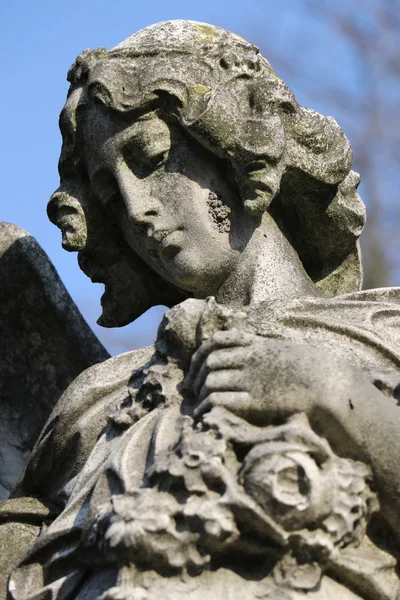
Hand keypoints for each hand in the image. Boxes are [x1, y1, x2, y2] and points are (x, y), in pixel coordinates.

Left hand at [184, 329, 332, 424]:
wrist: (326, 382)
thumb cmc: (311, 367)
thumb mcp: (284, 348)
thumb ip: (264, 347)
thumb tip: (252, 348)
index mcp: (256, 345)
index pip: (217, 341)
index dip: (201, 353)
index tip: (196, 365)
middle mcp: (249, 360)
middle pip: (209, 361)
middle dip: (196, 374)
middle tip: (191, 388)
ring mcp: (250, 379)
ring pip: (211, 380)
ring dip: (200, 392)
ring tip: (199, 402)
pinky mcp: (254, 400)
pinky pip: (219, 400)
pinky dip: (206, 406)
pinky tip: (203, 413)